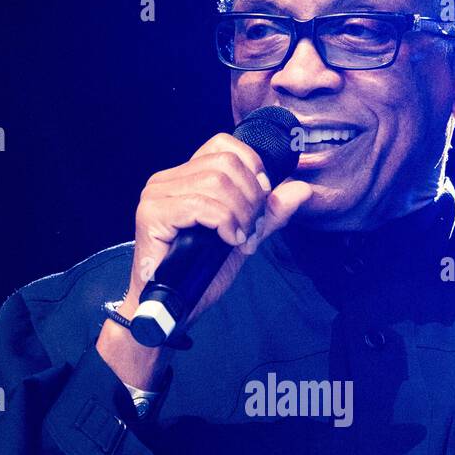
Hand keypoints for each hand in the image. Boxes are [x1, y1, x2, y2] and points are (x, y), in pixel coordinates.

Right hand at [96, 132, 311, 386]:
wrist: (175, 309)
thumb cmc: (201, 274)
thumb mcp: (245, 237)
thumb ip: (270, 213)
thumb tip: (302, 190)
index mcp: (185, 176)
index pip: (223, 145)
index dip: (252, 168)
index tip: (260, 201)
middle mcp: (166, 179)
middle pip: (225, 164)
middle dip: (249, 199)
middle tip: (248, 229)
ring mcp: (157, 195)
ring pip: (216, 183)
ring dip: (238, 215)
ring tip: (237, 239)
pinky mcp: (152, 214)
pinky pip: (201, 205)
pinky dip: (224, 223)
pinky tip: (228, 241)